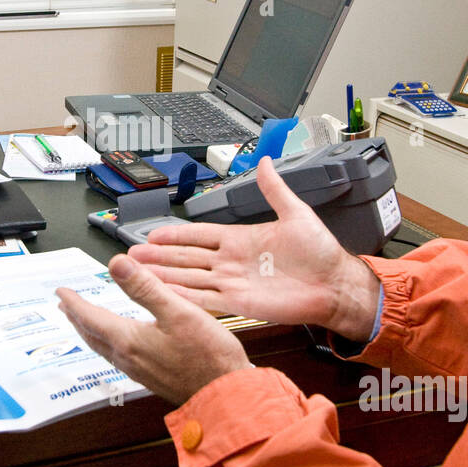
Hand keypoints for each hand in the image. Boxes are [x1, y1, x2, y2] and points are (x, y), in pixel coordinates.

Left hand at [57, 254, 251, 404]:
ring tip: (85, 321)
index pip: (91, 317)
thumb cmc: (208, 357)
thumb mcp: (178, 311)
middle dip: (76, 318)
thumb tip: (116, 264)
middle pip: (92, 335)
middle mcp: (129, 358)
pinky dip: (109, 343)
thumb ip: (145, 287)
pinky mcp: (152, 378)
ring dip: (90, 332)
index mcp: (129, 340)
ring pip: (104, 348)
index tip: (61, 292)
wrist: (225, 396)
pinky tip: (119, 342)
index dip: (74, 303)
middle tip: (65, 306)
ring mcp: (139, 371)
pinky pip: (119, 358)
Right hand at [128, 156, 380, 340]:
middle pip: (187, 258)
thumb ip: (275, 190)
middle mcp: (232, 262)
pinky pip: (205, 300)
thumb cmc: (321, 253)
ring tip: (138, 275)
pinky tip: (164, 294)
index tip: (153, 234)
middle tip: (133, 255)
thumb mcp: (296, 213)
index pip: (200, 235)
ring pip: (189, 278)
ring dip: (163, 277)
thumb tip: (267, 162)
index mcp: (241, 240)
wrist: (334, 284)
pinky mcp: (239, 304)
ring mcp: (233, 283)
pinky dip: (184, 298)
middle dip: (159, 257)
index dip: (176, 235)